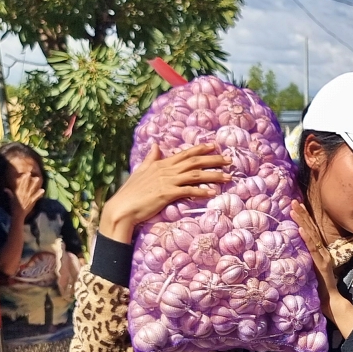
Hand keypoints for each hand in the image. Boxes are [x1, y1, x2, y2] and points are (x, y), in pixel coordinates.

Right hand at [6, 172, 43, 218]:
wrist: (18, 214)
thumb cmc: (14, 207)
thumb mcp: (11, 199)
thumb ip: (9, 193)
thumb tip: (5, 188)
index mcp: (17, 193)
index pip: (19, 184)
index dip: (22, 179)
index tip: (24, 174)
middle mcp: (22, 194)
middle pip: (25, 185)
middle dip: (27, 179)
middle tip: (30, 173)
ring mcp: (27, 197)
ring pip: (31, 189)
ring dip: (34, 184)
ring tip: (37, 178)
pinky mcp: (32, 201)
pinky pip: (36, 196)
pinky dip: (39, 193)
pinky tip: (42, 189)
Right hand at [100, 143, 229, 241]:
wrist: (123, 207)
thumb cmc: (132, 191)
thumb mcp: (141, 170)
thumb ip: (150, 158)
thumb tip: (155, 145)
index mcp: (161, 163)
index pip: (185, 153)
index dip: (201, 149)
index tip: (215, 146)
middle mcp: (166, 170)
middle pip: (194, 161)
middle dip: (214, 159)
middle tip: (229, 159)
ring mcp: (167, 181)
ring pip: (195, 175)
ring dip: (214, 175)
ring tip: (228, 177)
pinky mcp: (167, 193)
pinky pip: (188, 190)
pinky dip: (202, 190)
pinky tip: (213, 192)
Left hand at [290, 201, 339, 310]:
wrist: (331, 299)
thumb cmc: (321, 286)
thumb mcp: (314, 268)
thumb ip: (310, 258)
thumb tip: (299, 250)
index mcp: (320, 250)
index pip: (312, 230)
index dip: (305, 217)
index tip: (297, 205)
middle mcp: (322, 250)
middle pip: (311, 228)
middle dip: (302, 214)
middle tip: (293, 200)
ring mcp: (322, 256)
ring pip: (311, 235)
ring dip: (302, 221)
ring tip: (294, 209)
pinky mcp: (321, 263)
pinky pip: (313, 248)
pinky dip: (306, 238)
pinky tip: (300, 228)